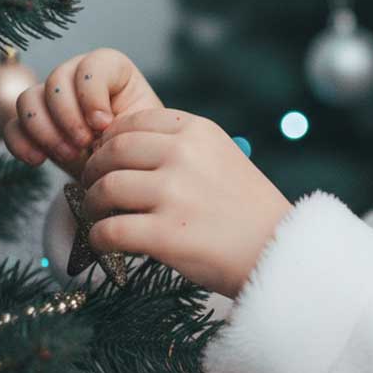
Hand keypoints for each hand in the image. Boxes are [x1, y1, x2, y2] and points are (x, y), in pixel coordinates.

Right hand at [3, 48, 163, 181]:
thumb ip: (125, 121)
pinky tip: (38, 160)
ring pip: (28, 99)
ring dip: (45, 130)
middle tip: (84, 144)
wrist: (124, 171)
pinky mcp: (33, 125)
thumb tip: (98, 126)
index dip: (92, 94)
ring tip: (69, 155)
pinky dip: (21, 143)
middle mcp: (77, 77)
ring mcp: (51, 99)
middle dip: (68, 116)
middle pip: (56, 80)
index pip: (92, 65)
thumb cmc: (139, 145)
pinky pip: (12, 126)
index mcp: (112, 70)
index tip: (104, 124)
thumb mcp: (142, 131)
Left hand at [78, 107, 293, 298]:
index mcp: (199, 131)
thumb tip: (121, 148)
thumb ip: (182, 147)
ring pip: (105, 189)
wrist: (279, 250)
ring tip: (101, 216)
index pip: (133, 122)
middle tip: (93, 188)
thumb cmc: (248, 209)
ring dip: (93, 205)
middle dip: (94, 171)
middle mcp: (184, 155)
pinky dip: (99, 239)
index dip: (111, 141)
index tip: (108, 159)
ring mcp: (174, 194)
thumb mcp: (223, 157)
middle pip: (112, 152)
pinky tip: (106, 243)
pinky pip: (108, 231)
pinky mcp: (165, 234)